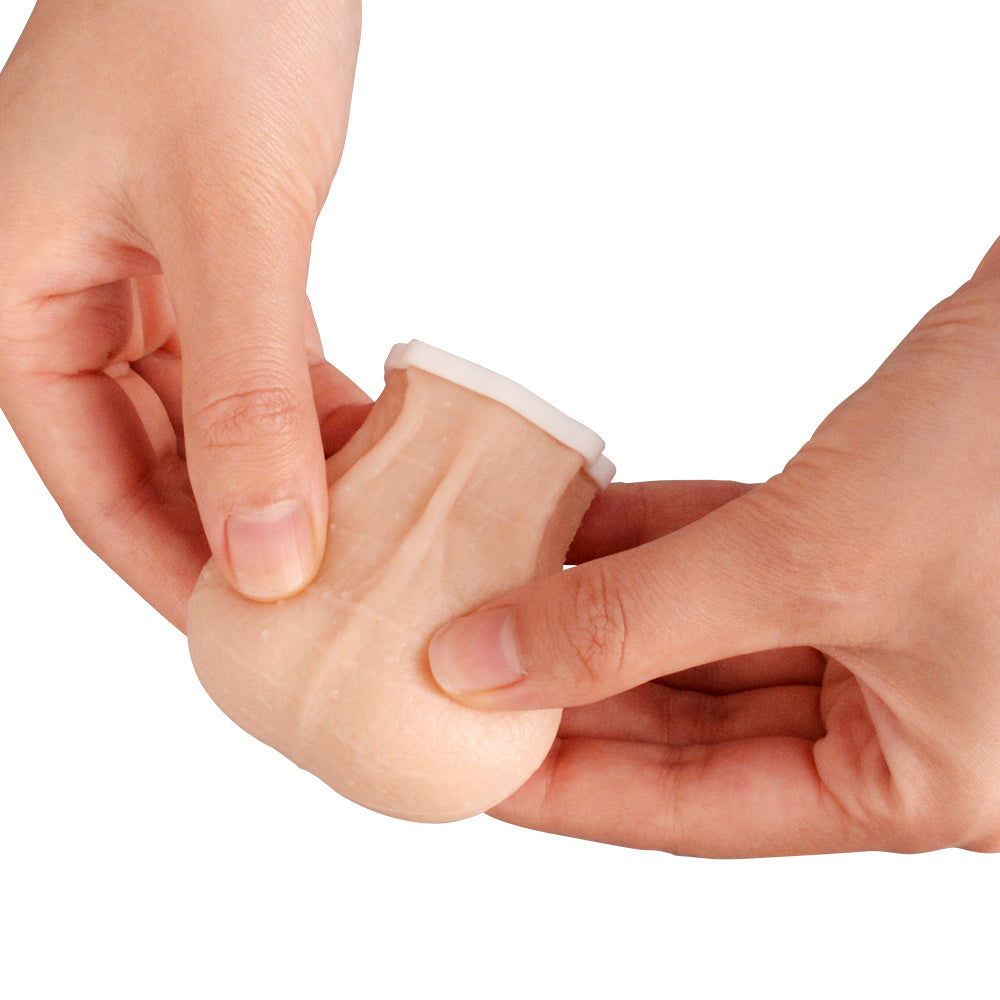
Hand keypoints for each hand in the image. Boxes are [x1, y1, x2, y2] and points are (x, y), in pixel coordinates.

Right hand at [0, 0, 368, 627]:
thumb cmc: (210, 19)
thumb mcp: (231, 223)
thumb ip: (248, 394)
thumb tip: (269, 553)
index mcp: (16, 302)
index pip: (95, 483)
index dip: (176, 568)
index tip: (256, 638)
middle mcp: (68, 302)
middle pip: (154, 465)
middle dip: (236, 533)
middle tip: (318, 610)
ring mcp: (143, 285)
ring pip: (212, 424)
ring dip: (283, 478)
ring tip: (359, 544)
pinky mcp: (214, 263)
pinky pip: (254, 371)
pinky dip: (308, 416)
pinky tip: (369, 453)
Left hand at [430, 237, 999, 856]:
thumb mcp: (807, 560)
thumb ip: (637, 618)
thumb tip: (483, 664)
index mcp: (918, 781)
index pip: (695, 811)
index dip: (570, 790)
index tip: (469, 766)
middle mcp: (900, 715)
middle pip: (689, 725)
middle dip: (570, 696)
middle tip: (457, 683)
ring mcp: (877, 625)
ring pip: (700, 637)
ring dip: (598, 610)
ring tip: (489, 600)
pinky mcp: (856, 540)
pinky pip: (725, 560)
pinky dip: (650, 543)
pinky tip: (568, 528)